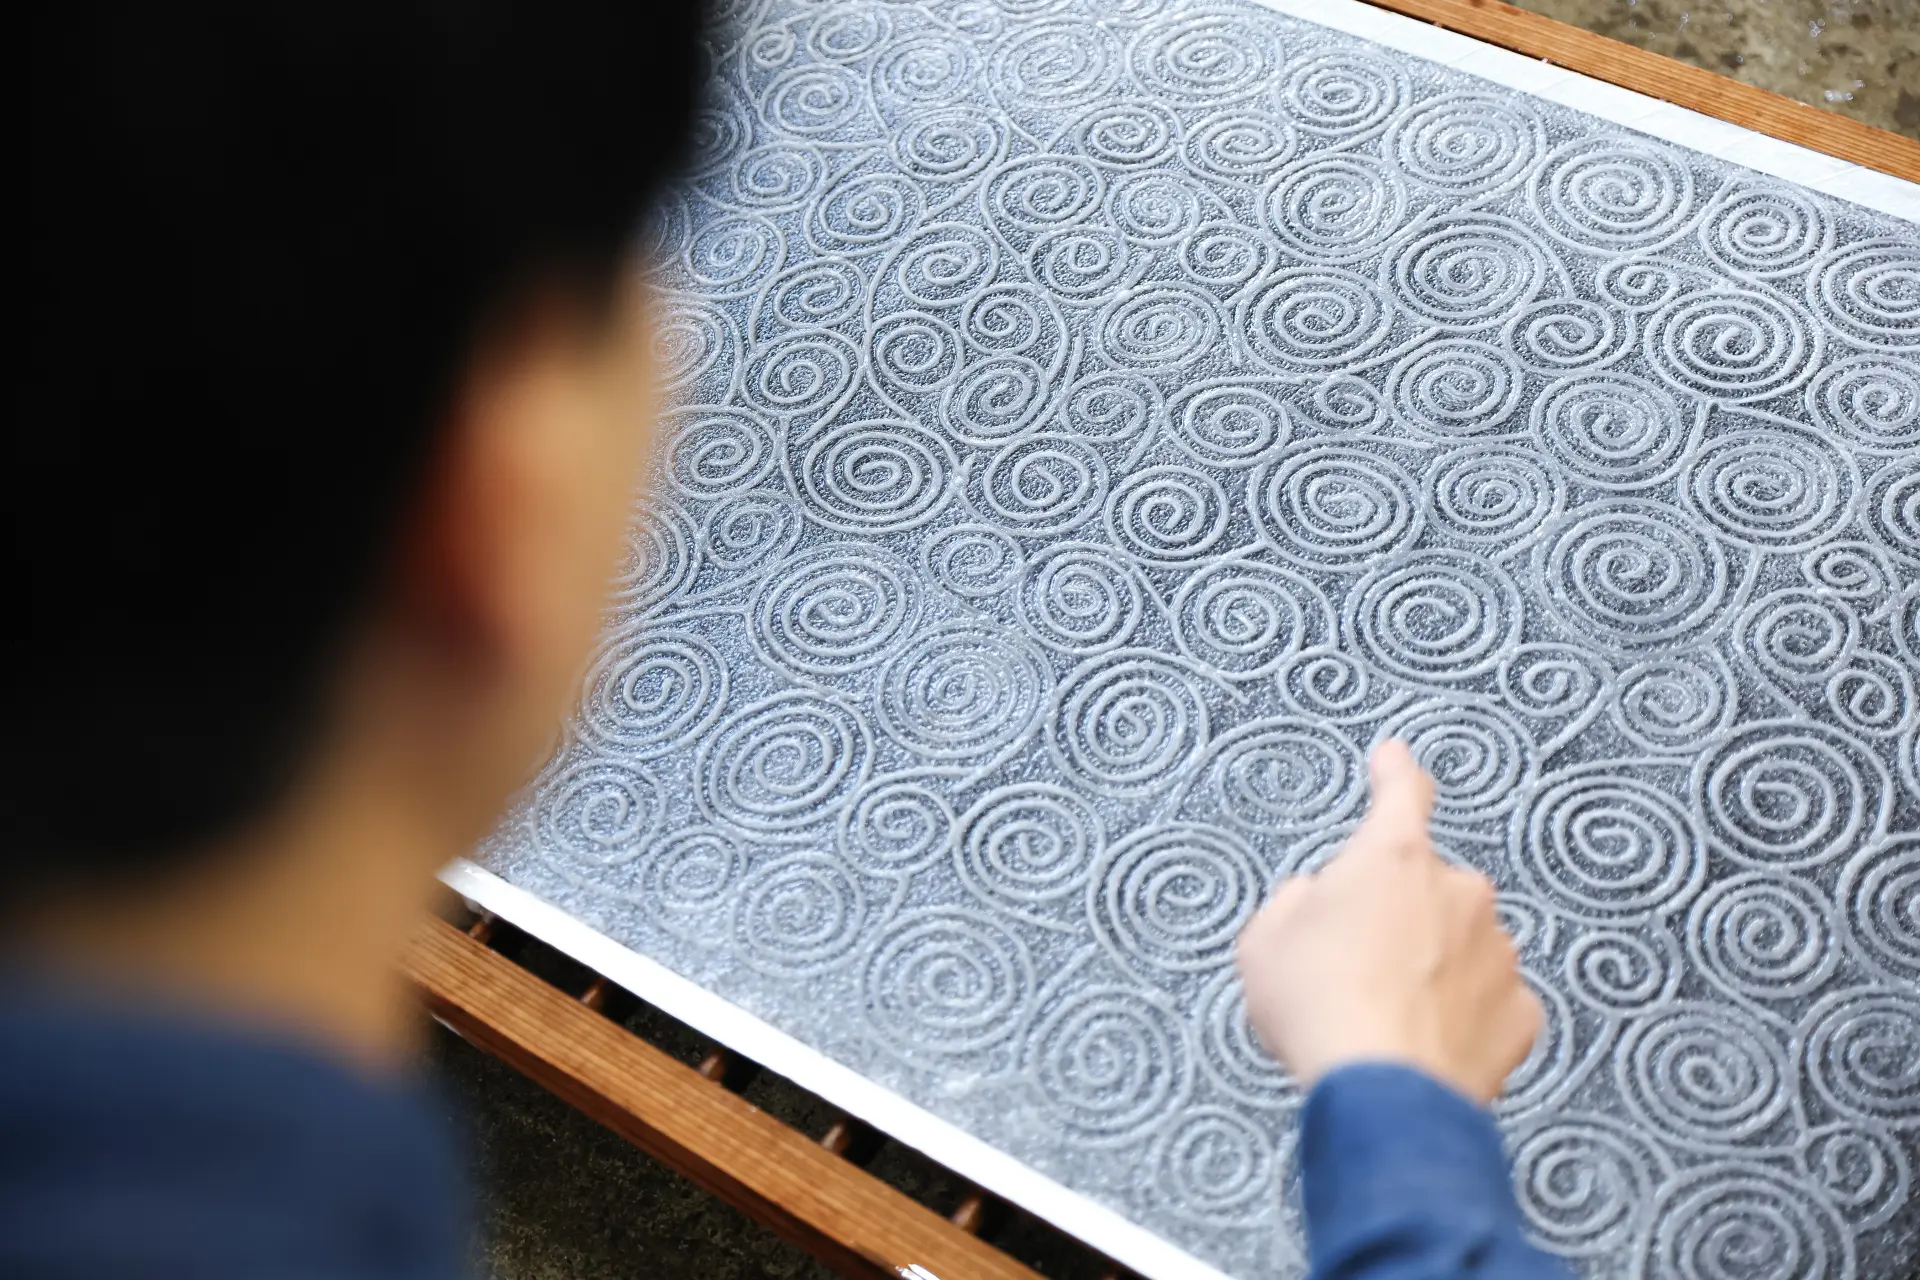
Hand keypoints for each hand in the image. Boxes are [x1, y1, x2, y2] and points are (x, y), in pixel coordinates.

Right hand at [1233, 740, 1539, 1103]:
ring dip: (1432, 966)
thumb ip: (1297, 902)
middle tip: (1355, 963)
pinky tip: (1423, 1040)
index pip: (1401, 793)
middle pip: (1427, 886)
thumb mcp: (1265, 940)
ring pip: (1462, 943)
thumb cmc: (1321, 1010)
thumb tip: (1316, 902)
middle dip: (1398, 915)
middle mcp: (1457, 892)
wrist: (1381, 1092)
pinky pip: (1488, 1000)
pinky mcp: (1519, 1010)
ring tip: (1385, 1014)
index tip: (1394, 757)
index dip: (1395, 770)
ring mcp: (1496, 951)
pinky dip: (1461, 1015)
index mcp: (1393, 858)